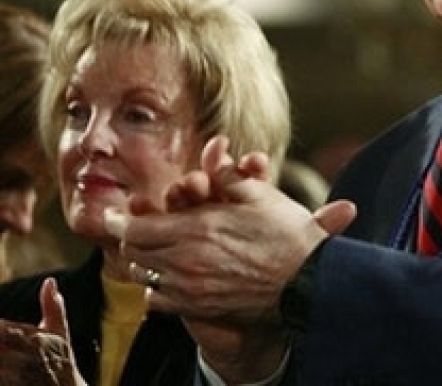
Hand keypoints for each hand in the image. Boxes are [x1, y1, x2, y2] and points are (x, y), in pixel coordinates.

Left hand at [0, 279, 85, 385]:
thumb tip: (49, 280)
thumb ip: (53, 307)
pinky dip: (1, 373)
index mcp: (35, 341)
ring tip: (1, 350)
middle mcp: (24, 360)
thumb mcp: (61, 332)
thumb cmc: (62, 359)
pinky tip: (2, 367)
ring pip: (0, 368)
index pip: (3, 330)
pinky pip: (3, 379)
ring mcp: (17, 378)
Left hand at [102, 136, 355, 380]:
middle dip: (129, 237)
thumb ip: (227, 174)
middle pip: (134, 251)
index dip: (120, 220)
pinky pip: (158, 300)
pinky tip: (169, 277)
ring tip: (152, 249)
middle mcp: (186, 260)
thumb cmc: (287, 236)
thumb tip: (213, 149)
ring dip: (144, 259)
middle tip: (129, 228)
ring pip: (144, 275)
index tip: (116, 214)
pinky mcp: (198, 308)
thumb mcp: (259, 195)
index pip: (135, 227)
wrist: (308, 282)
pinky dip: (156, 288)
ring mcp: (190, 288)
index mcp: (198, 228)